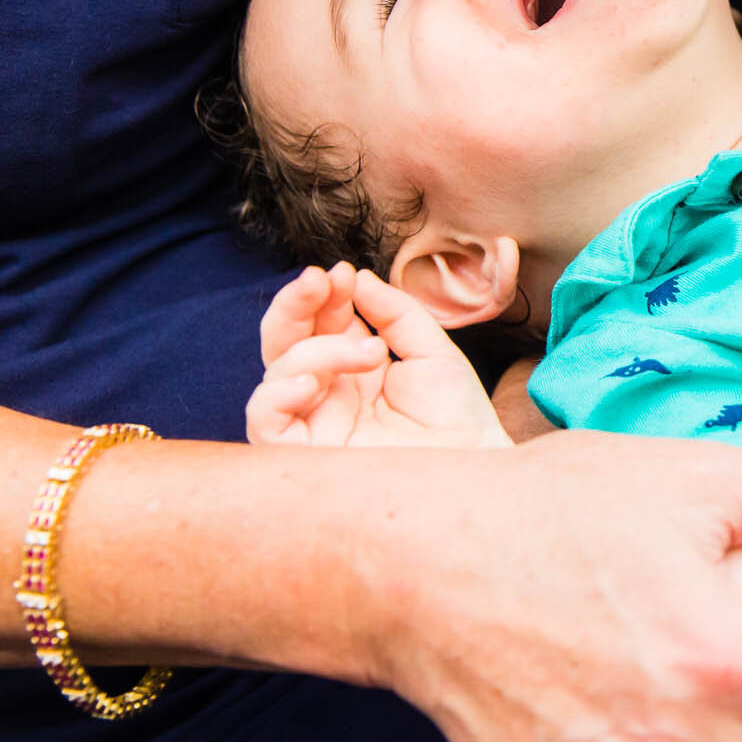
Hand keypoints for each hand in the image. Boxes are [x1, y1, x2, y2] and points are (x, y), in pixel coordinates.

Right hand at [248, 263, 507, 448]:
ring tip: (370, 352)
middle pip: (285, 343)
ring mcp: (314, 426)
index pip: (320, 325)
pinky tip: (314, 381)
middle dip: (296, 305)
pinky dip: (279, 392)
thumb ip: (394, 312)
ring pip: (276, 374)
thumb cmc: (458, 420)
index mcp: (354, 370)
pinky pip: (264, 422)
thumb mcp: (431, 352)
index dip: (324, 296)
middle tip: (320, 279)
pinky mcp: (305, 459)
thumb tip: (354, 277)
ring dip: (315, 349)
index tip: (342, 272)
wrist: (478, 469)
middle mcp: (327, 396)